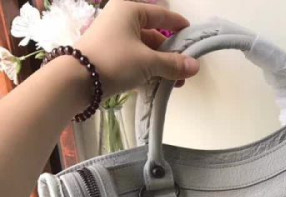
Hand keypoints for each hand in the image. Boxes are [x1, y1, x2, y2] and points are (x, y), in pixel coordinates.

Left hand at [76, 0, 199, 96]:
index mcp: (130, 11)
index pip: (162, 15)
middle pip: (154, 35)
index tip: (193, 36)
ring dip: (161, 66)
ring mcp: (114, 39)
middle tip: (185, 69)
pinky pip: (135, 60)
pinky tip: (158, 85)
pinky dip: (148, 71)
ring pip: (145, 51)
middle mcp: (121, 20)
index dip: (179, 26)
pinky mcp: (109, 57)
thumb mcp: (148, 62)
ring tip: (175, 82)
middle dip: (171, 54)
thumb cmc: (115, 61)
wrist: (77, 80)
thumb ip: (173, 64)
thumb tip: (196, 66)